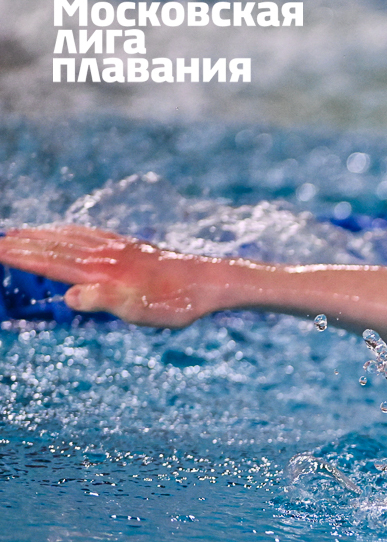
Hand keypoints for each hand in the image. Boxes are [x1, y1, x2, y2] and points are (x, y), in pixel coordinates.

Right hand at [0, 225, 212, 327]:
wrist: (209, 281)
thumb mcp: (140, 311)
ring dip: (44, 234)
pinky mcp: (132, 246)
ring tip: (22, 232)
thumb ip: (104, 301)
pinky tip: (69, 230)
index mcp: (102, 273)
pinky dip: (72, 230)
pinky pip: (93, 234)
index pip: (52, 263)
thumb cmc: (175, 303)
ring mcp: (119, 248)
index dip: (22, 257)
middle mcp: (106, 256)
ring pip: (72, 237)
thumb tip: (71, 296)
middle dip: (25, 243)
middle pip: (57, 246)